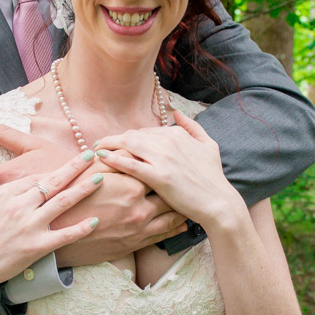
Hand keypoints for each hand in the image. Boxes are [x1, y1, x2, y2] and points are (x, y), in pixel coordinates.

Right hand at [0, 151, 100, 294]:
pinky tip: (95, 221)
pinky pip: (64, 235)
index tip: (67, 161)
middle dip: (75, 167)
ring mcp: (30, 226)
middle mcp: (20, 206)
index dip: (53, 168)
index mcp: (4, 194)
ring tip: (100, 178)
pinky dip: (80, 228)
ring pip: (63, 202)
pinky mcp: (36, 246)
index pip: (35, 176)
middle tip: (92, 155)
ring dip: (83, 189)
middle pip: (53, 182)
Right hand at [51, 159, 187, 266]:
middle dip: (176, 185)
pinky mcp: (135, 244)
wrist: (58, 238)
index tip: (168, 158)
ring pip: (171, 216)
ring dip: (181, 207)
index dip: (161, 163)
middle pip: (168, 192)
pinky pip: (163, 235)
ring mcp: (139, 228)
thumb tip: (125, 143)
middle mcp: (140, 208)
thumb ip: (111, 157)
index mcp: (130, 187)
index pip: (155, 170)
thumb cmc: (69, 201)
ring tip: (189, 199)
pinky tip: (182, 223)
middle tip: (186, 176)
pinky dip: (175, 228)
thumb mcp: (86, 173)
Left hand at [93, 110, 244, 231]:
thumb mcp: (208, 145)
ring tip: (96, 149)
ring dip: (109, 144)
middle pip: (133, 135)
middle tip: (101, 144)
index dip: (130, 137)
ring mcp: (163, 158)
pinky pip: (130, 163)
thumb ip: (192, 126)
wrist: (219, 202)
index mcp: (177, 134)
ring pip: (128, 144)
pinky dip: (113, 158)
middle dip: (115, 139)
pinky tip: (101, 158)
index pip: (145, 131)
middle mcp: (169, 141)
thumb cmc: (213, 177)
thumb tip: (177, 112)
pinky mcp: (159, 176)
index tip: (119, 143)